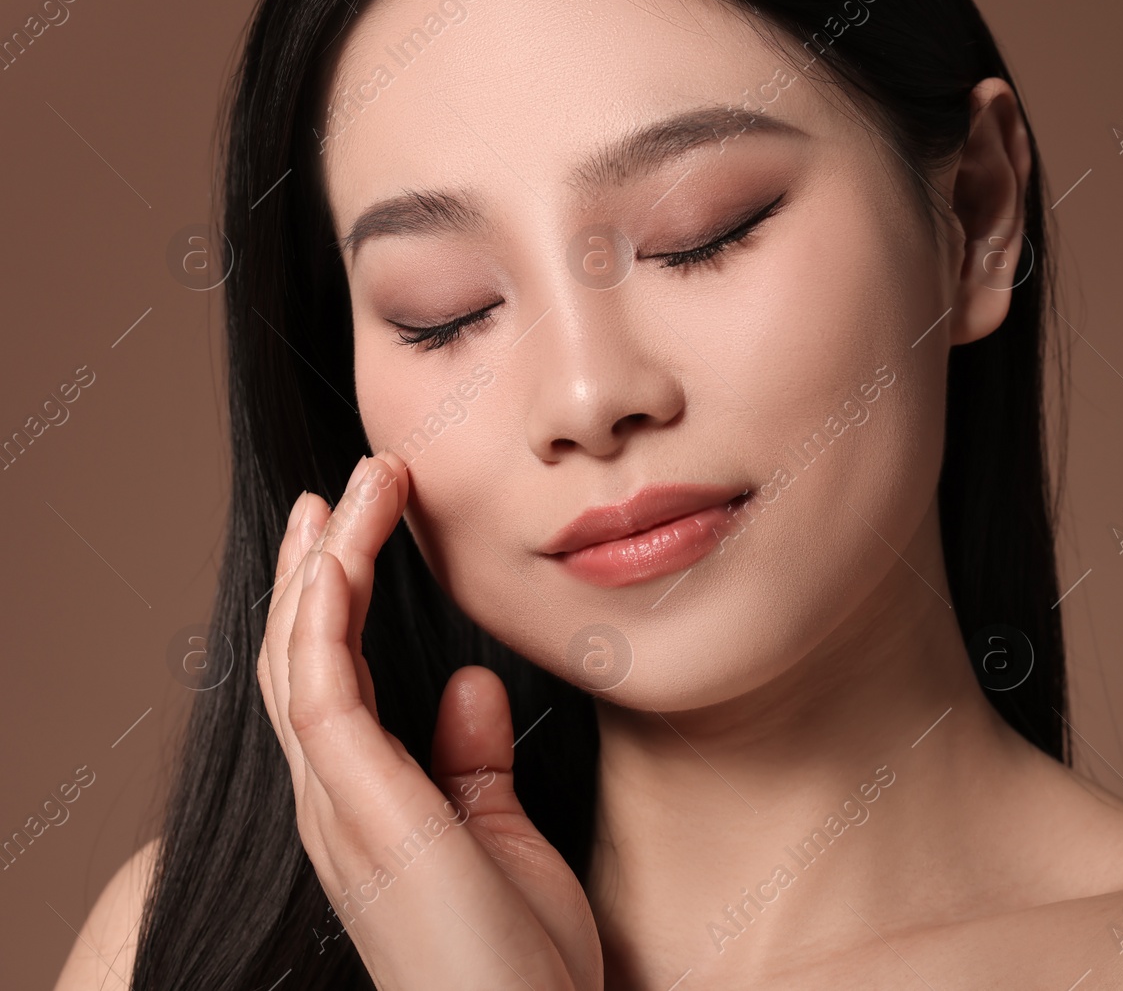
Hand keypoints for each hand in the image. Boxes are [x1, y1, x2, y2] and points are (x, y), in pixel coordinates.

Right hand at [257, 452, 602, 989]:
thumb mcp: (501, 837)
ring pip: (298, 661)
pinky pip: (321, 697)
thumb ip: (474, 762)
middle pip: (299, 656)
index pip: (331, 677)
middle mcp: (336, 800)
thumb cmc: (518, 960)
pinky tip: (336, 560)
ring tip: (348, 491)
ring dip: (320, 567)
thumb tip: (473, 685)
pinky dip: (320, 622)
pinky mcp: (361, 814)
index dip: (333, 597)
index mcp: (367, 802)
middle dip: (317, 563)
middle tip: (345, 485)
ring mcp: (339, 809)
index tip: (358, 523)